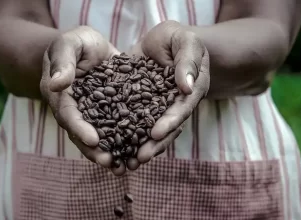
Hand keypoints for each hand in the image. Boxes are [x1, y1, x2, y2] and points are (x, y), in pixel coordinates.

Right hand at [40, 26, 125, 174]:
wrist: (90, 46)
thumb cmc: (76, 42)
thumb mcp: (69, 44)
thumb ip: (62, 62)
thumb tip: (56, 83)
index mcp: (61, 96)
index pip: (68, 115)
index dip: (80, 128)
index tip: (93, 140)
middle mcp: (75, 110)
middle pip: (82, 134)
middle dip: (95, 150)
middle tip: (110, 163)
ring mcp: (91, 114)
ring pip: (99, 137)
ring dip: (110, 152)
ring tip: (124, 168)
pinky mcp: (109, 113)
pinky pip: (115, 129)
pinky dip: (124, 141)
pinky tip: (137, 152)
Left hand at [128, 20, 209, 164]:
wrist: (161, 41)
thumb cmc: (178, 39)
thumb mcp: (186, 42)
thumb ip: (188, 61)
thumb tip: (187, 87)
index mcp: (189, 93)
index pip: (180, 110)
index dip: (169, 122)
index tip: (156, 133)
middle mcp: (173, 105)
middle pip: (165, 128)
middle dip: (153, 144)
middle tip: (139, 158)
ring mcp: (155, 108)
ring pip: (148, 130)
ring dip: (138, 146)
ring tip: (126, 162)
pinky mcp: (137, 106)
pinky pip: (131, 121)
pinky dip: (123, 134)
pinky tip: (111, 146)